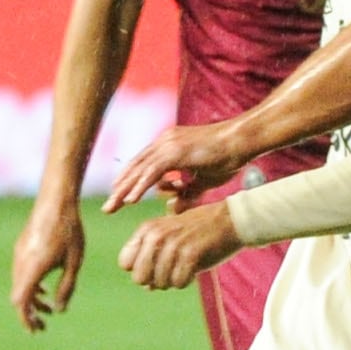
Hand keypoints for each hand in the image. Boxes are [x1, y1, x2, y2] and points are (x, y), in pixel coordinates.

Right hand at [10, 188, 86, 331]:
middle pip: (18, 297)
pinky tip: (42, 289)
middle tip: (42, 327)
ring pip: (19, 285)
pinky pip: (20, 274)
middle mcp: (21, 263)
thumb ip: (66, 288)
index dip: (26, 319)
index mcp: (33, 268)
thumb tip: (60, 310)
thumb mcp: (74, 262)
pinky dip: (29, 287)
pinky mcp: (22, 247)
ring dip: (31, 300)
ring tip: (48, 309)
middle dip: (29, 314)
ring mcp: (19, 254)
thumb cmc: (69, 230)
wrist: (56, 200)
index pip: (21, 302)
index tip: (36, 330)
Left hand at [103, 119, 253, 209]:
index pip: (142, 165)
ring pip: (140, 170)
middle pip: (135, 167)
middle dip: (120, 189)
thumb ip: (186, 193)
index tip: (119, 199)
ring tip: (113, 207)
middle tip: (108, 209)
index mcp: (169, 145)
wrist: (242, 141)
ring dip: (125, 190)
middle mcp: (165, 142)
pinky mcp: (176, 151)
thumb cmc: (227, 157)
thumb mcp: (202, 181)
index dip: (129, 183)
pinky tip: (130, 200)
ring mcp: (169, 144)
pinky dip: (140, 186)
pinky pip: (153, 172)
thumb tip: (171, 207)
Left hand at [117, 196, 246, 291]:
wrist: (230, 220)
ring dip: (174, 280)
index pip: (125, 263)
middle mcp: (155, 235)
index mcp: (146, 230)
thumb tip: (146, 287)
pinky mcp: (190, 253)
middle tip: (172, 269)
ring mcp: (172, 244)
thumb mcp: (171, 240)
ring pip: (159, 283)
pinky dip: (187, 281)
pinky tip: (195, 268)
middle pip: (139, 278)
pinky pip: (178, 283)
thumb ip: (154, 261)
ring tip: (186, 266)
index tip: (158, 263)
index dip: (142, 269)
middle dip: (155, 280)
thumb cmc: (199, 232)